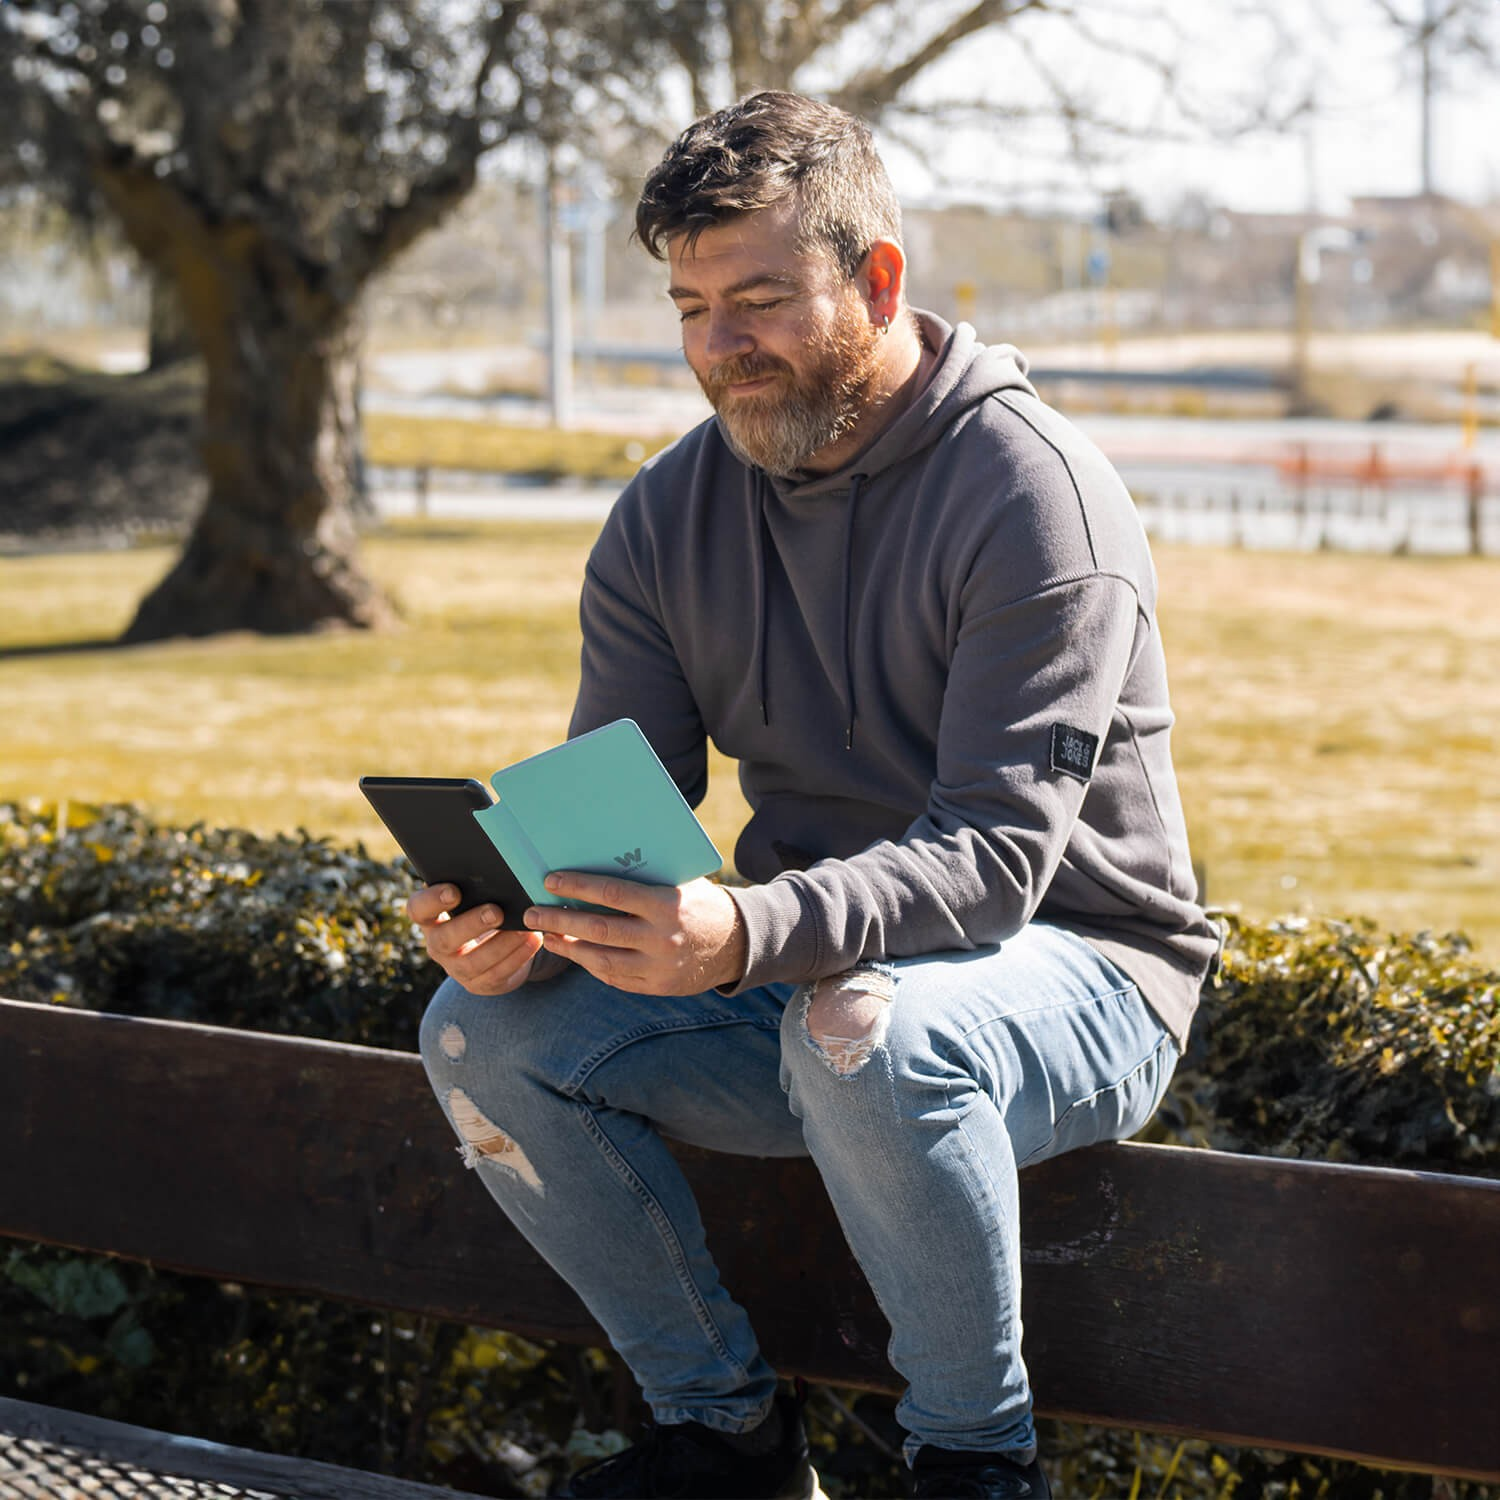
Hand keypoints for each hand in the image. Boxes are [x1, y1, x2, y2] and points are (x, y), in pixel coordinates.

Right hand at [408, 885, 547, 994]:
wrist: (496, 946)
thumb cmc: (483, 908)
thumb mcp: (475, 897)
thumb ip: (475, 884)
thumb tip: (494, 864)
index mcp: (431, 918)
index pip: (418, 909)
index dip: (432, 901)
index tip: (454, 890)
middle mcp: (438, 945)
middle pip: (444, 939)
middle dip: (471, 925)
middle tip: (496, 911)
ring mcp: (457, 968)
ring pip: (473, 962)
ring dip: (501, 944)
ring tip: (525, 928)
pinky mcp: (480, 984)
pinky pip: (497, 974)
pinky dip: (517, 957)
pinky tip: (533, 940)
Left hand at [523, 874, 746, 996]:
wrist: (737, 944)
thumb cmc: (701, 902)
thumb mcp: (681, 881)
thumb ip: (645, 877)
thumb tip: (597, 858)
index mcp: (667, 905)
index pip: (612, 895)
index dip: (577, 887)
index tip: (550, 881)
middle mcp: (662, 938)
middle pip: (598, 930)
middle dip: (559, 921)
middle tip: (531, 913)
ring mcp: (659, 967)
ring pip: (601, 960)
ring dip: (568, 948)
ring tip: (546, 936)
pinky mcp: (656, 986)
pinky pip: (614, 978)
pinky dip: (590, 965)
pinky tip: (575, 953)